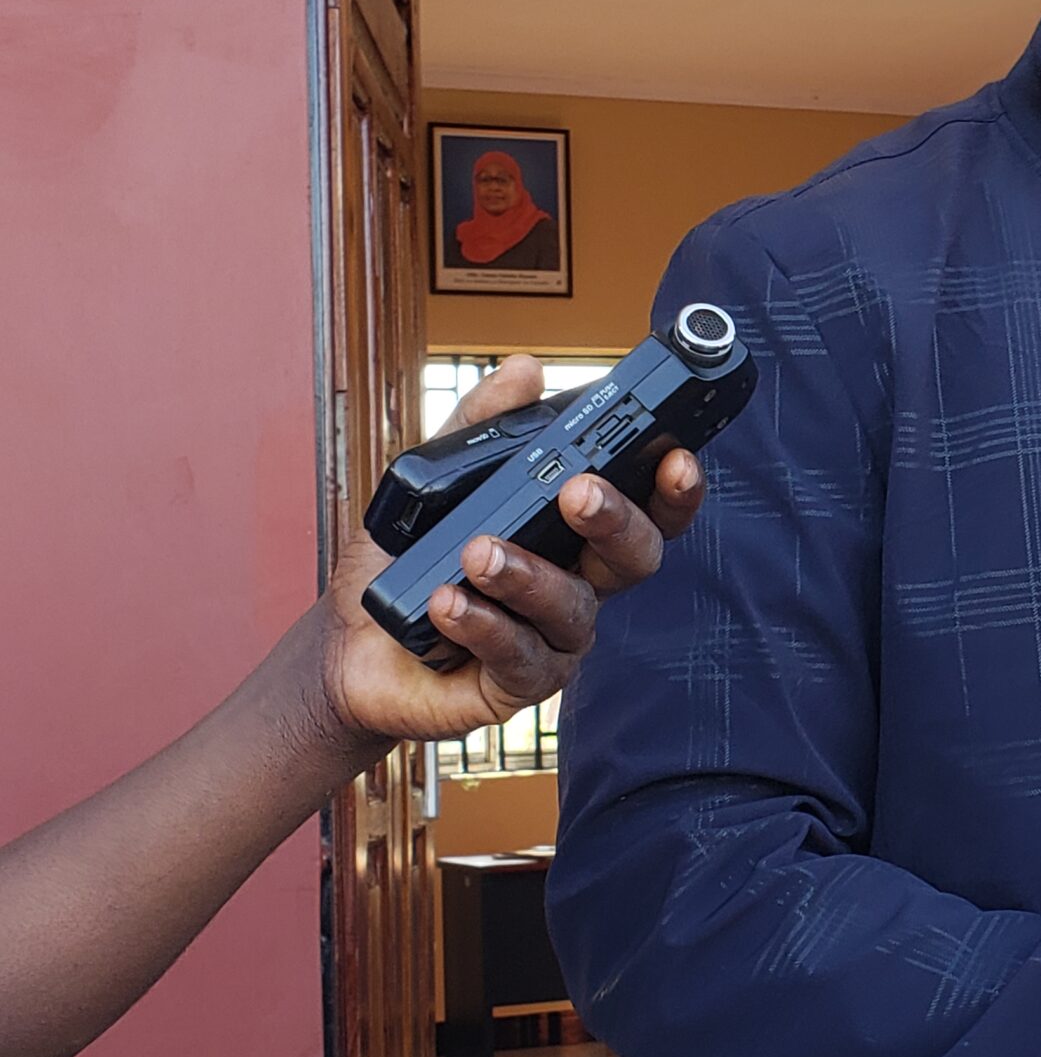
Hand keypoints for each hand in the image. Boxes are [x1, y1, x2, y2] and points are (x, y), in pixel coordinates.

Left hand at [306, 354, 705, 747]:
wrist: (348, 644)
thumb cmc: (405, 563)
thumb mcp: (432, 481)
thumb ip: (480, 427)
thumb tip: (527, 370)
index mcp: (575, 538)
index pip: (646, 511)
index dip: (674, 490)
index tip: (677, 458)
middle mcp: (578, 588)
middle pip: (635, 560)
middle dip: (616, 521)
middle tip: (579, 492)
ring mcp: (552, 640)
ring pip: (573, 609)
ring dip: (528, 575)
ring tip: (477, 549)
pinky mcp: (516, 686)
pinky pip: (520, 657)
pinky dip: (485, 625)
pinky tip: (448, 602)